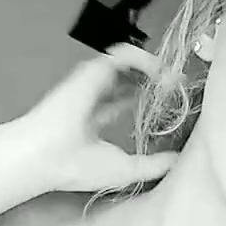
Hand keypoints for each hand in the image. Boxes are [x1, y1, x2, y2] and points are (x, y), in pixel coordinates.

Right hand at [18, 43, 177, 192]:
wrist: (47, 156)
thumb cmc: (79, 166)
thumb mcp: (127, 170)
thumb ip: (155, 164)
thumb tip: (178, 160)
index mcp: (96, 119)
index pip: (123, 99)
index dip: (146, 96)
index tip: (169, 99)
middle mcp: (94, 97)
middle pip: (127, 78)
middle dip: (154, 79)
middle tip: (178, 86)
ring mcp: (93, 82)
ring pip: (128, 64)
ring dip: (154, 68)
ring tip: (175, 79)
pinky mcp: (95, 70)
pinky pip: (125, 55)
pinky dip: (146, 60)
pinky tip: (163, 73)